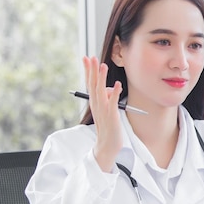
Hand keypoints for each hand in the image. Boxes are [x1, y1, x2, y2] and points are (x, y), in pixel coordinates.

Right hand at [83, 56, 122, 171]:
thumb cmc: (108, 127)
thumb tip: (108, 88)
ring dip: (102, 77)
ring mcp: (103, 110)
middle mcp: (97, 104)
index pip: (90, 83)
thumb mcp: (105, 110)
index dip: (88, 70)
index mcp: (94, 102)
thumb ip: (105, 98)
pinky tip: (117, 84)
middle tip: (90, 57)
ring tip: (102, 65)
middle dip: (92, 70)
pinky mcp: (111, 115)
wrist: (106, 146)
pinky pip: (112, 102)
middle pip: (93, 84)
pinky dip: (114, 93)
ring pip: (101, 90)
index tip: (86, 58)